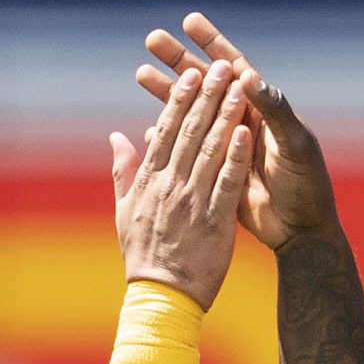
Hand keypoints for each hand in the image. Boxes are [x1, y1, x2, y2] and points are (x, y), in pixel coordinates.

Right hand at [109, 54, 254, 310]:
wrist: (161, 296)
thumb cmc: (143, 255)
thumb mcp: (124, 210)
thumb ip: (123, 171)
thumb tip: (116, 138)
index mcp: (150, 180)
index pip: (166, 130)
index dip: (179, 100)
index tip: (190, 75)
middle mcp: (170, 184)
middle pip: (191, 132)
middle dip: (207, 96)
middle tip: (219, 67)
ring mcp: (194, 201)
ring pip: (211, 150)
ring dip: (226, 116)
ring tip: (238, 87)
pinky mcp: (215, 219)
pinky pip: (228, 183)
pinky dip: (237, 157)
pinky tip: (247, 132)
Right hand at [139, 13, 337, 251]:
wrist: (301, 230)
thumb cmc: (306, 184)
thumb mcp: (294, 144)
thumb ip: (273, 109)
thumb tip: (245, 74)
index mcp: (261, 109)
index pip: (232, 66)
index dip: (210, 43)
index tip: (188, 22)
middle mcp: (241, 121)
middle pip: (205, 84)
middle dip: (178, 60)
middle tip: (151, 39)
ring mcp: (225, 148)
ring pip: (190, 114)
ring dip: (167, 94)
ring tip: (141, 73)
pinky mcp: (215, 174)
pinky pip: (187, 153)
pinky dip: (170, 142)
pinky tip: (148, 130)